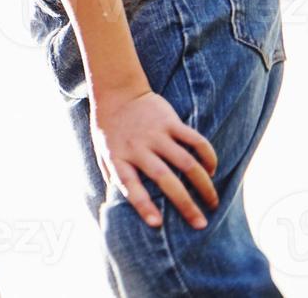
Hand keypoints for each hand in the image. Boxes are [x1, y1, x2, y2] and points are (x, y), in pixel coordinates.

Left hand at [92, 89, 217, 229]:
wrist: (116, 91)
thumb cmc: (110, 129)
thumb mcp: (102, 153)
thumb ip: (112, 177)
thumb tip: (118, 207)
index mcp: (117, 157)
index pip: (129, 185)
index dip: (143, 206)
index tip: (157, 224)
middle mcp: (138, 147)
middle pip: (166, 179)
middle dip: (185, 204)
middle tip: (201, 224)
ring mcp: (156, 134)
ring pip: (187, 163)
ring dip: (204, 185)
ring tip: (212, 202)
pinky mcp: (171, 121)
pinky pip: (196, 141)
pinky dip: (208, 157)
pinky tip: (212, 170)